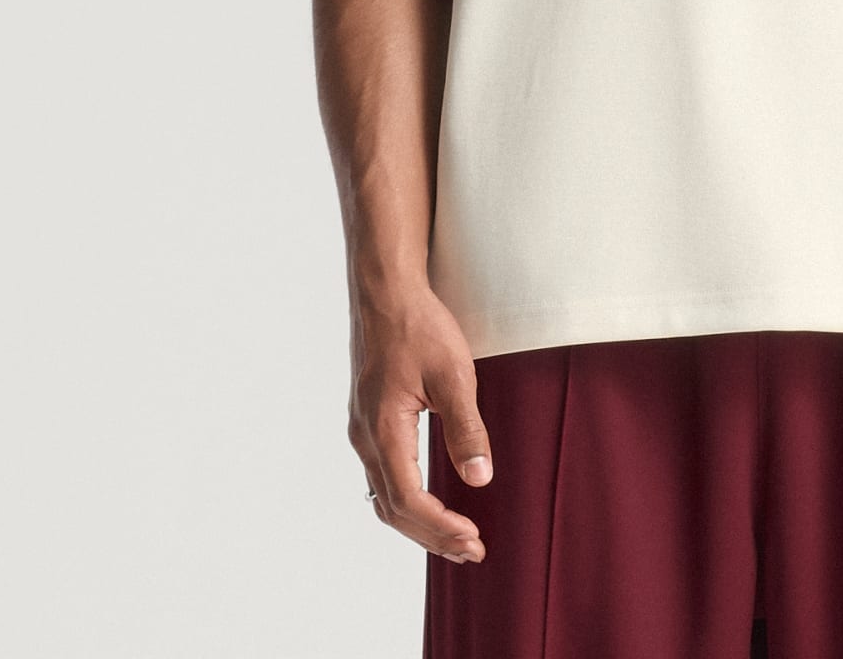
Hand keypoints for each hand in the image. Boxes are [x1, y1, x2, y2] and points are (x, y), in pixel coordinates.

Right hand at [349, 283, 493, 561]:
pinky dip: (406, 498)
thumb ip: (466, 428)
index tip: (473, 540)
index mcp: (384, 431)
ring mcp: (362, 429)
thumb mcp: (453, 374)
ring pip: (384, 495)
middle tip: (471, 550)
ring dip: (418, 521)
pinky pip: (382, 474)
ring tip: (455, 535)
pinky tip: (429, 500)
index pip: (409, 502)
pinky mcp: (368, 419)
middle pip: (393, 508)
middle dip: (432, 535)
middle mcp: (365, 437)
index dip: (441, 528)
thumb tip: (480, 478)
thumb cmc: (419, 326)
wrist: (385, 291)